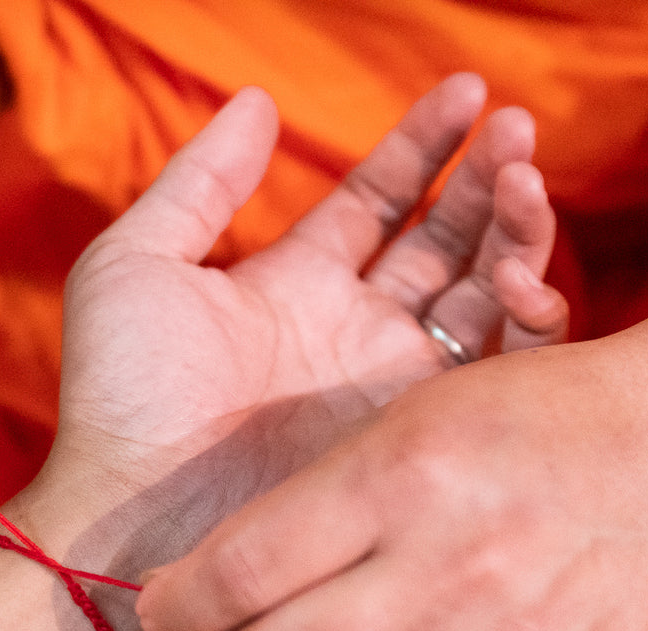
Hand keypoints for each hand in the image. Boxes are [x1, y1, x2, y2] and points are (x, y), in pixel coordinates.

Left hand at [17, 74, 565, 578]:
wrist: (139, 520)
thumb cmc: (122, 398)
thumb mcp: (139, 265)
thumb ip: (200, 183)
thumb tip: (258, 100)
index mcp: (298, 283)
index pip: (380, 200)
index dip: (425, 146)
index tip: (469, 93)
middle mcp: (356, 331)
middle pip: (445, 243)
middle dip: (488, 182)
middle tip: (518, 127)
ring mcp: (392, 385)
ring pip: (481, 297)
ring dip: (515, 234)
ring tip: (525, 178)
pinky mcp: (418, 439)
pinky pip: (491, 373)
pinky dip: (521, 321)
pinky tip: (520, 275)